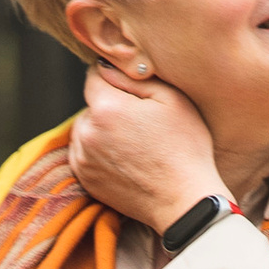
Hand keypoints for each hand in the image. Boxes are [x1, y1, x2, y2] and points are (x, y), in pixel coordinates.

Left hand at [67, 57, 223, 234]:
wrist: (184, 201)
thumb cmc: (186, 148)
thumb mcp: (172, 98)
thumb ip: (134, 76)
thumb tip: (106, 67)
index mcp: (106, 107)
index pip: (94, 76)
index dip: (115, 79)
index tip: (135, 93)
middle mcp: (86, 132)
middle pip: (91, 105)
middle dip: (110, 107)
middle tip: (142, 124)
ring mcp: (82, 159)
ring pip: (86, 129)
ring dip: (102, 130)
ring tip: (135, 144)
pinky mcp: (85, 180)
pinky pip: (84, 153)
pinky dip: (99, 152)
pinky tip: (126, 159)